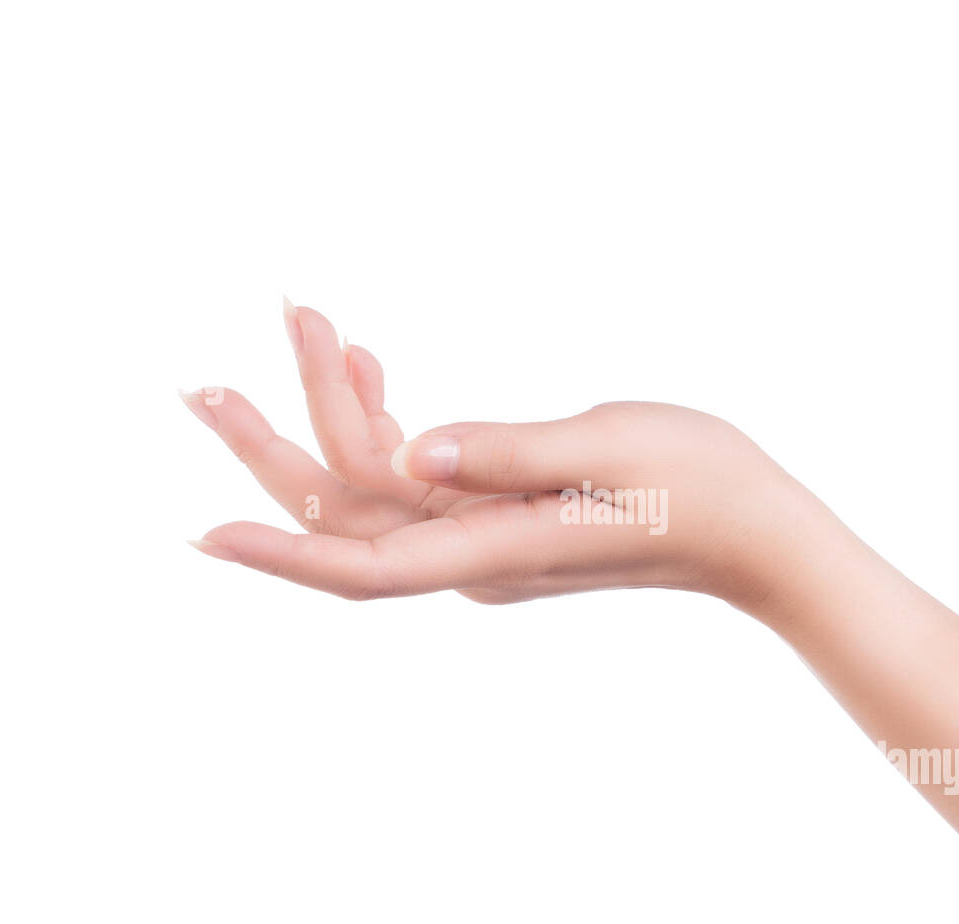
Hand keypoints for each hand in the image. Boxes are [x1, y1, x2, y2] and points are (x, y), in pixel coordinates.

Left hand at [183, 302, 805, 606]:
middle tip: (204, 388)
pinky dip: (379, 425)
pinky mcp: (498, 518)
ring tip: (307, 325)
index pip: (366, 563)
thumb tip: (411, 453)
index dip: (283, 550)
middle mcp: (477, 555)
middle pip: (347, 518)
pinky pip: (412, 484)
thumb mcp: (610, 447)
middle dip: (273, 451)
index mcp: (499, 546)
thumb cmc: (701, 484)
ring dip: (325, 418)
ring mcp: (484, 540)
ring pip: (372, 496)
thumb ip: (507, 450)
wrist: (754, 532)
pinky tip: (370, 369)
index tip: (204, 531)